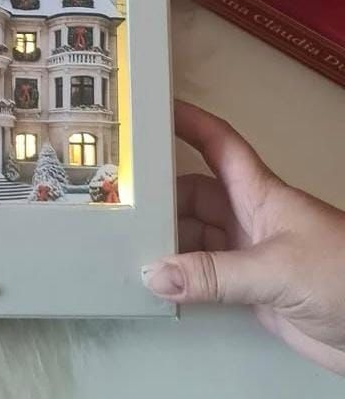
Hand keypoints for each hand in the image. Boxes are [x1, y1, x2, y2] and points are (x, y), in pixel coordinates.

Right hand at [143, 101, 344, 374]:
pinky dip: (182, 281)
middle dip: (161, 197)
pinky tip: (162, 284)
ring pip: (195, 237)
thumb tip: (158, 274)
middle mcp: (250, 218)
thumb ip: (213, 274)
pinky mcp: (253, 291)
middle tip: (123, 199)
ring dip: (168, 245)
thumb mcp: (276, 269)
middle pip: (193, 194)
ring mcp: (250, 254)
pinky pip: (205, 277)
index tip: (153, 108)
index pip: (217, 143)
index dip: (187, 121)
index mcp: (259, 193)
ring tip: (134, 248)